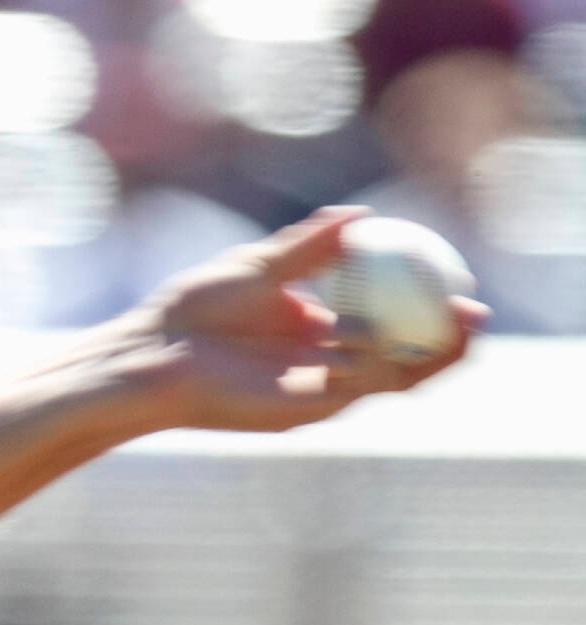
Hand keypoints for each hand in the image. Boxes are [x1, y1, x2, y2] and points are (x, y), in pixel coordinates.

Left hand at [108, 205, 486, 434]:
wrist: (150, 355)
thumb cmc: (191, 311)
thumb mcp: (259, 266)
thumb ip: (310, 248)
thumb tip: (362, 216)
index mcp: (313, 331)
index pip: (382, 320)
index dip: (422, 305)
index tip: (453, 279)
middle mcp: (320, 365)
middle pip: (399, 356)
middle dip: (443, 340)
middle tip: (475, 310)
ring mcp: (315, 389)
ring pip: (391, 377)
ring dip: (432, 356)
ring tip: (466, 327)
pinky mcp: (304, 409)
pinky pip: (362, 387)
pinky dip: (392, 366)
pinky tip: (418, 343)